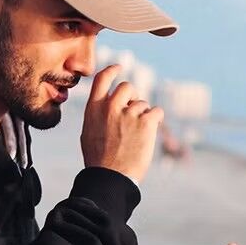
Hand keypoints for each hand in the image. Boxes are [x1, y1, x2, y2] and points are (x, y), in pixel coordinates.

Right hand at [81, 64, 162, 183]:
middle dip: (133, 97)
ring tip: (137, 135)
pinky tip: (151, 130)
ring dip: (143, 115)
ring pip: (143, 104)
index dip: (112, 70)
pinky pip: (157, 111)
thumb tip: (104, 105)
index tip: (119, 67)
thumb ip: (97, 115)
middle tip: (134, 112)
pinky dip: (157, 119)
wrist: (111, 177)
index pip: (102, 78)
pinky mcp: (146, 122)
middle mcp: (111, 106)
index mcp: (94, 108)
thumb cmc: (99, 160)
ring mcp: (129, 113)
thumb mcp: (88, 133)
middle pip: (128, 87)